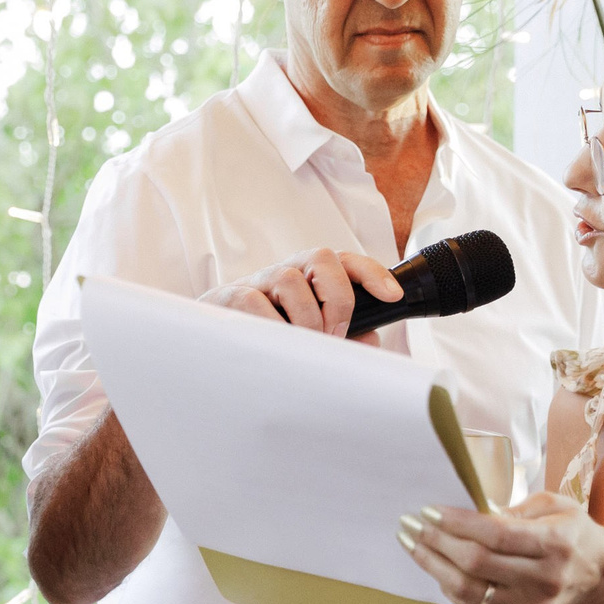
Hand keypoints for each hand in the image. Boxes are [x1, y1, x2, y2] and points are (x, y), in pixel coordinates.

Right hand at [200, 247, 399, 338]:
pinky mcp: (231, 298)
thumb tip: (369, 338)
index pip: (344, 261)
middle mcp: (286, 271)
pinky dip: (274, 327)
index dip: (372, 273)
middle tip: (335, 332)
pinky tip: (278, 345)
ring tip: (306, 343)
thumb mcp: (306, 333)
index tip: (392, 296)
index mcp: (308, 276)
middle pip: (322, 258)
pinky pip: (256, 303)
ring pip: (291, 280)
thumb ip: (342, 336)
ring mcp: (258, 282)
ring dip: (306, 317)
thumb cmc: (265, 332)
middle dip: (338, 298)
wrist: (210, 338)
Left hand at [398, 491, 603, 603]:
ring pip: (468, 592)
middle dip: (436, 541)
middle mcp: (546, 581)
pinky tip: (438, 568)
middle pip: (476, 564)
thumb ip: (514, 508)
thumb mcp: (554, 506)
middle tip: (411, 525)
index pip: (496, 535)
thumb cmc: (569, 533)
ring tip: (414, 545)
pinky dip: (449, 588)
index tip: (428, 511)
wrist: (596, 577)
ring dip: (433, 567)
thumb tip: (468, 511)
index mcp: (557, 545)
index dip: (457, 523)